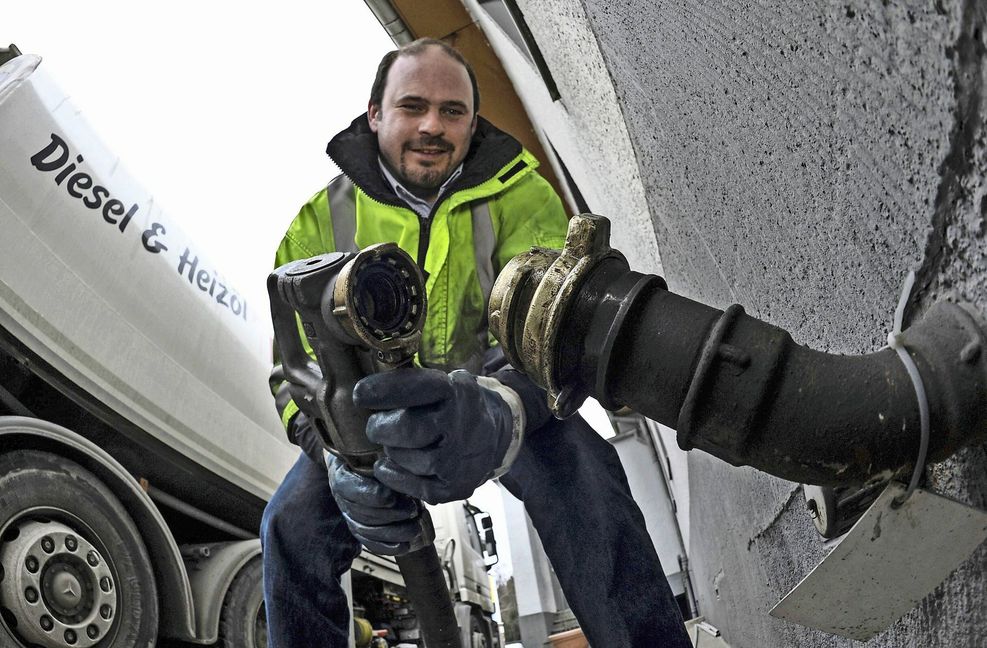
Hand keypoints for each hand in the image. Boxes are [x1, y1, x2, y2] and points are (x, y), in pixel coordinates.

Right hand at [326, 454, 431, 554]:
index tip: (390, 496)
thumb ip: (381, 453)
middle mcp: (342, 495)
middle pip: (359, 512)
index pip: (345, 486)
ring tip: (414, 527)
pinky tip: (404, 546)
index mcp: (341, 472)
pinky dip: (386, 546)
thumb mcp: (371, 447)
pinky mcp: (359, 527)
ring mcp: (349, 513)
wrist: (361, 459)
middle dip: (389, 514)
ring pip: (365, 530)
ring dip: (392, 532)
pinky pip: (369, 542)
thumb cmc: (370, 452)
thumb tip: (398, 455)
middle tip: (412, 509)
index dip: (368, 494)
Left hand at [353, 368, 517, 503]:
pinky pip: (415, 487)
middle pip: (407, 428)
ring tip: (393, 444)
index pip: (416, 387)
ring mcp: (459, 458)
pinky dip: (395, 476)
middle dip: (381, 428)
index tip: (359, 394)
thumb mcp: (444, 383)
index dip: (382, 391)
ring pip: (408, 459)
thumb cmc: (456, 405)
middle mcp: (461, 423)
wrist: (496, 433)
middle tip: (375, 427)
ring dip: (392, 452)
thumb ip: (411, 383)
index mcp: (455, 391)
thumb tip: (364, 387)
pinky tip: (389, 466)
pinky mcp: (456, 486)